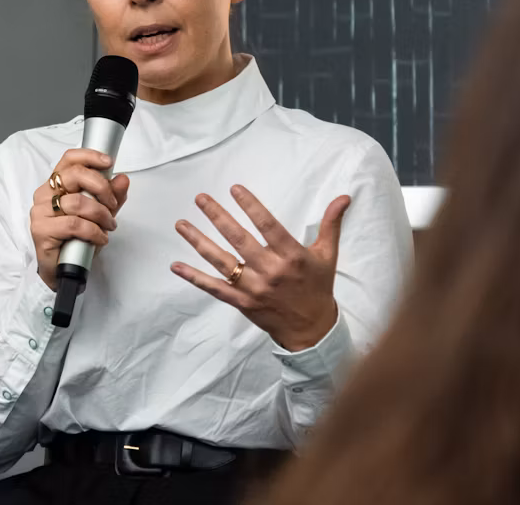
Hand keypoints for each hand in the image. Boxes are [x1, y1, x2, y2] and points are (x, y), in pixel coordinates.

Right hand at [29, 149, 130, 289]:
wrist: (62, 269)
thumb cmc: (78, 238)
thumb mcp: (101, 214)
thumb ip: (112, 196)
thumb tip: (123, 179)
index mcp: (56, 184)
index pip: (69, 159)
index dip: (90, 156)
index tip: (109, 162)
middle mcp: (45, 194)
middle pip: (75, 175)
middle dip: (102, 188)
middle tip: (112, 204)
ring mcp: (40, 212)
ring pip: (77, 202)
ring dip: (101, 214)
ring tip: (109, 226)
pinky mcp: (41, 230)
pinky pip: (74, 224)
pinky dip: (93, 231)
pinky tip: (100, 238)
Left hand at [171, 185, 349, 351]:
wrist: (312, 330)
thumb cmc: (318, 287)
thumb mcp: (327, 255)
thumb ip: (331, 224)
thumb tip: (344, 197)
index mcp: (292, 256)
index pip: (268, 226)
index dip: (251, 206)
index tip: (235, 189)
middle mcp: (271, 271)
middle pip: (239, 240)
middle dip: (218, 217)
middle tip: (201, 198)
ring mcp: (254, 289)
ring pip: (222, 262)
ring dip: (199, 242)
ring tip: (181, 224)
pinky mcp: (242, 303)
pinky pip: (214, 289)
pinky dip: (195, 277)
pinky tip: (176, 265)